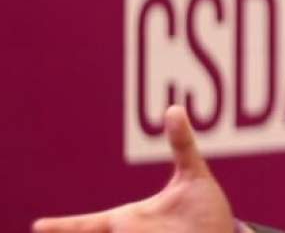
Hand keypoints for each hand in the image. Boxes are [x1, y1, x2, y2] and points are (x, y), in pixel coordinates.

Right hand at [32, 105, 238, 232]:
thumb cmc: (203, 211)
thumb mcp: (194, 176)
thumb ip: (182, 145)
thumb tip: (174, 109)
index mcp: (128, 220)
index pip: (88, 225)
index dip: (63, 227)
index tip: (37, 226)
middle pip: (106, 230)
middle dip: (94, 229)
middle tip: (69, 226)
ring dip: (139, 230)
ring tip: (166, 228)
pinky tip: (164, 231)